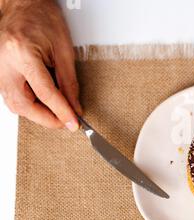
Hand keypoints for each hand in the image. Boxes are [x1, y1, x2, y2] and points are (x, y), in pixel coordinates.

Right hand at [0, 0, 80, 130]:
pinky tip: (42, 103)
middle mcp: (4, 63)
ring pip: (14, 104)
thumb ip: (69, 81)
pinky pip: (11, 96)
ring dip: (37, 114)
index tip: (73, 122)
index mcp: (22, 53)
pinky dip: (28, 104)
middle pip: (23, 105)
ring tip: (57, 112)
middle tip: (64, 122)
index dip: (62, 111)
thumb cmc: (41, 18)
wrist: (22, 5)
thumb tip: (74, 106)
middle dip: (46, 119)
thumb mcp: (64, 49)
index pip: (45, 93)